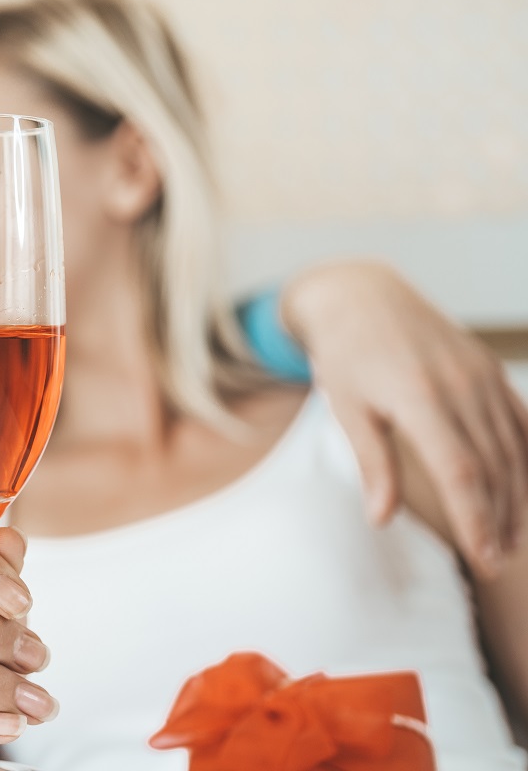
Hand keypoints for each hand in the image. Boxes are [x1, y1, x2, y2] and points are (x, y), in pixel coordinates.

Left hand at [282, 262, 527, 577]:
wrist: (362, 296)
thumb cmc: (346, 355)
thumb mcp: (346, 408)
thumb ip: (372, 463)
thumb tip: (380, 518)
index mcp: (420, 396)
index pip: (461, 470)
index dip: (476, 516)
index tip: (482, 555)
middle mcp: (460, 385)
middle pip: (495, 465)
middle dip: (500, 518)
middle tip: (495, 561)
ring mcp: (480, 375)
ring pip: (513, 447)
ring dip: (518, 496)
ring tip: (512, 540)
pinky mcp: (489, 371)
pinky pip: (521, 420)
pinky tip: (527, 491)